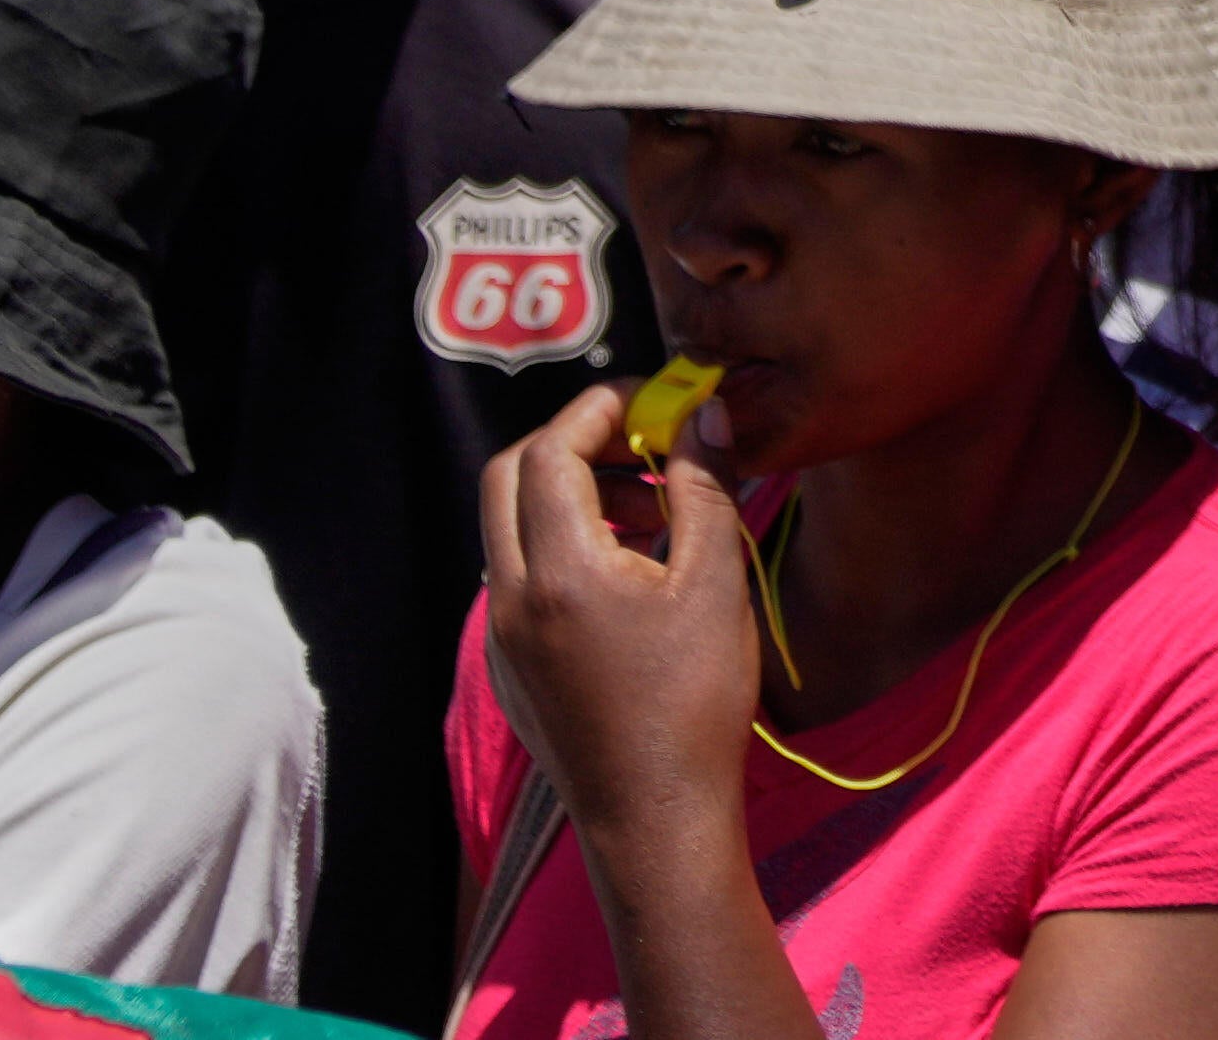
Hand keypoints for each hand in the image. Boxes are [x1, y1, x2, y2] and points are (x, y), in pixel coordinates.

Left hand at [476, 384, 760, 835]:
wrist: (655, 815)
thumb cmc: (695, 700)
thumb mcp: (716, 583)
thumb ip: (703, 488)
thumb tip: (700, 418)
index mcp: (559, 572)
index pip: (550, 451)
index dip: (598, 411)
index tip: (651, 402)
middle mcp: (512, 598)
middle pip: (507, 478)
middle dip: (568, 444)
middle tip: (637, 444)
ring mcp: (502, 639)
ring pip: (508, 531)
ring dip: (566, 498)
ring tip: (648, 514)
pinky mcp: (508, 670)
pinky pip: (516, 580)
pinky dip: (558, 549)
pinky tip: (627, 578)